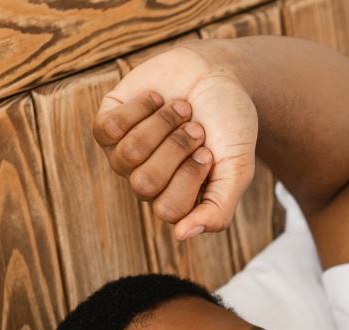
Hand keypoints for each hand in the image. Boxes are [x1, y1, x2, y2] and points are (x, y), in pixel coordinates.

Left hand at [93, 41, 257, 240]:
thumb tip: (181, 235)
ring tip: (182, 110)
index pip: (169, 210)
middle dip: (177, 148)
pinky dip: (141, 108)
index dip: (190, 176)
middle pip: (146, 183)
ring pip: (129, 153)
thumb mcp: (238, 171)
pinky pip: (110, 128)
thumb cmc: (230, 126)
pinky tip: (158, 99)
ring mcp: (125, 155)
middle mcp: (148, 183)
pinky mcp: (110, 123)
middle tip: (196, 129)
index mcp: (177, 200)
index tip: (210, 152)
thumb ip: (218, 209)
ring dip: (163, 124)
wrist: (219, 75)